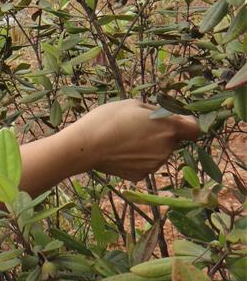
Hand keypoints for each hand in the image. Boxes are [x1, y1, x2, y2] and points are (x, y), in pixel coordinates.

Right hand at [74, 99, 200, 181]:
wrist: (85, 146)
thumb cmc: (107, 119)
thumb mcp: (132, 104)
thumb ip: (155, 111)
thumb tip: (164, 117)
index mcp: (168, 128)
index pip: (194, 129)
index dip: (186, 124)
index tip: (173, 121)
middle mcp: (167, 149)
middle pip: (172, 141)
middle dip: (161, 134)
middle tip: (136, 128)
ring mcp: (155, 165)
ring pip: (158, 153)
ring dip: (149, 147)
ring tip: (124, 140)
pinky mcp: (141, 175)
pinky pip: (145, 164)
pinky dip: (137, 159)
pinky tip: (120, 153)